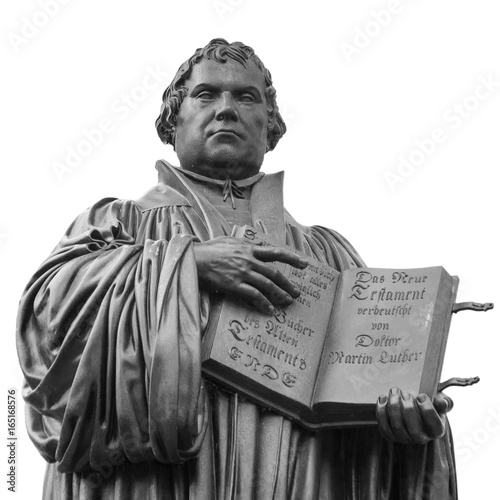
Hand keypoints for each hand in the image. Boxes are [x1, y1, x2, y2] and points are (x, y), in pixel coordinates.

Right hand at [193, 236, 307, 313]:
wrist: (194, 259)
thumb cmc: (210, 249)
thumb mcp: (230, 240)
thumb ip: (246, 243)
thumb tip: (260, 244)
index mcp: (249, 249)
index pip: (275, 253)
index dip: (291, 258)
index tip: (304, 264)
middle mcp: (248, 260)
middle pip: (274, 272)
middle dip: (287, 283)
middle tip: (296, 292)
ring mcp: (242, 273)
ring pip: (267, 284)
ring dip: (279, 294)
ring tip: (287, 302)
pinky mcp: (233, 285)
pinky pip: (253, 295)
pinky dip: (263, 303)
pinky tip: (269, 309)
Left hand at [376, 387, 452, 444]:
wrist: (413, 407)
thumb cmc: (428, 403)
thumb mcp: (439, 401)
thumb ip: (444, 401)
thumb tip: (442, 402)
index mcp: (436, 430)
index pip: (434, 425)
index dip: (428, 410)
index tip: (421, 396)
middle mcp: (421, 438)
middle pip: (414, 429)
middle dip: (408, 409)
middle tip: (405, 394)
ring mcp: (405, 438)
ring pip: (397, 427)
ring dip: (394, 407)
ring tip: (394, 392)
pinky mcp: (391, 436)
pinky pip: (384, 427)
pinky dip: (381, 411)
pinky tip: (383, 398)